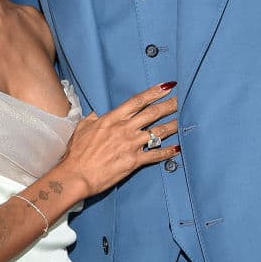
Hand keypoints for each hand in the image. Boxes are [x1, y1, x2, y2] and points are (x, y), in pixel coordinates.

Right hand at [57, 82, 178, 197]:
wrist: (76, 174)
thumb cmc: (76, 153)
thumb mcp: (81, 129)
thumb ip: (92, 119)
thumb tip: (96, 115)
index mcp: (112, 118)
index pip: (137, 101)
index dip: (153, 92)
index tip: (166, 86)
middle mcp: (124, 129)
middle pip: (152, 113)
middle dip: (169, 105)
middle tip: (182, 99)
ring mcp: (131, 144)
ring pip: (158, 132)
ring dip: (173, 126)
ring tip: (184, 120)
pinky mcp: (134, 161)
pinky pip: (155, 155)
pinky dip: (167, 151)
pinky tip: (177, 148)